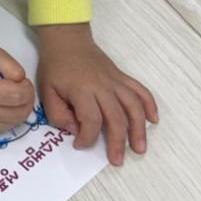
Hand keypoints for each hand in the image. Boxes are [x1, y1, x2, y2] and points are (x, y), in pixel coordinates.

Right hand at [0, 35, 34, 136]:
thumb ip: (11, 65)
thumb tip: (21, 81)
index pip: (16, 95)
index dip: (27, 88)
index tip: (23, 81)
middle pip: (18, 113)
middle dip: (27, 101)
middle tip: (22, 90)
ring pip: (13, 123)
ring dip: (20, 110)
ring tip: (13, 97)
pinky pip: (3, 129)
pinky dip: (9, 119)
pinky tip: (3, 107)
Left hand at [35, 23, 157, 165]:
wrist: (67, 40)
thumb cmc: (55, 67)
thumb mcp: (46, 91)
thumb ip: (58, 114)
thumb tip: (74, 130)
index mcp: (82, 90)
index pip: (91, 120)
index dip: (87, 137)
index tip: (79, 144)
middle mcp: (103, 87)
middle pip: (116, 117)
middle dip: (118, 142)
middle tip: (117, 160)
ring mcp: (115, 81)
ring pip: (134, 106)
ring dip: (139, 128)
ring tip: (140, 148)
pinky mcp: (122, 77)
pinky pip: (141, 90)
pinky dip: (150, 104)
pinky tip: (154, 120)